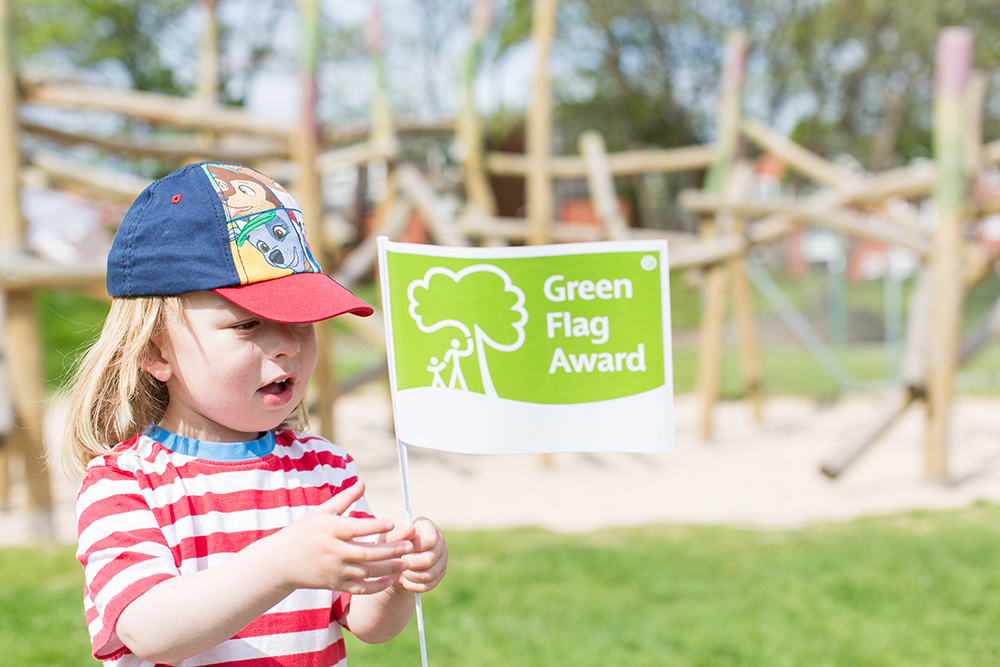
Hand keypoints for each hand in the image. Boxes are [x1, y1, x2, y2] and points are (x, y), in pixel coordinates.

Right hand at [268, 481, 413, 594]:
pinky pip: (359, 588)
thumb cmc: (303, 532)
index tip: (392, 523)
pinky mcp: (335, 584)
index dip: (375, 526)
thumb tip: (363, 482)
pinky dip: (375, 586)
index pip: (356, 528)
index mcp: (330, 530)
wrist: (281, 563)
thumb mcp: (321, 512)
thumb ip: (345, 499)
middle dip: (391, 549)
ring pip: (366, 571)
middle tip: (410, 544)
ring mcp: (334, 570)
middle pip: (366, 552)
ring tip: (407, 562)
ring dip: (388, 568)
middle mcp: (333, 551)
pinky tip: (390, 579)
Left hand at [385, 517, 447, 593]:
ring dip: (409, 575)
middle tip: (399, 560)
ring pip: (428, 575)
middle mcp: (440, 543)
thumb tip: (410, 530)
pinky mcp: (439, 575)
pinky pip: (427, 586)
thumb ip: (399, 532)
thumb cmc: (392, 541)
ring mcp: (442, 560)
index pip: (430, 540)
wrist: (393, 557)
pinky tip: (404, 578)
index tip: (402, 548)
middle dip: (409, 563)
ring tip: (400, 568)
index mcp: (429, 529)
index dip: (414, 547)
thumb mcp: (390, 535)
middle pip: (428, 560)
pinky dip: (412, 585)